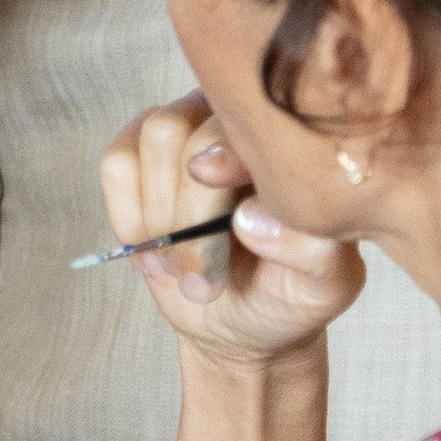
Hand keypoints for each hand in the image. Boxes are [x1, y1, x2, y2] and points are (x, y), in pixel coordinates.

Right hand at [100, 92, 362, 379]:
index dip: (227, 160)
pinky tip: (155, 252)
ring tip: (183, 270)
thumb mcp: (323, 285)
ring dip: (160, 217)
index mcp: (286, 140)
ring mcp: (183, 128)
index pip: (247, 121)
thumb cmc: (290, 292)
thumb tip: (250, 219)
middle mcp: (233, 120)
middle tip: (205, 283)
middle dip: (189, 215)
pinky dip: (128, 215)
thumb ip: (305, 250)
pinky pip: (117, 163)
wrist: (240, 320)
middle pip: (188, 129)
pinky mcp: (138, 153)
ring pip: (152, 137)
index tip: (232, 222)